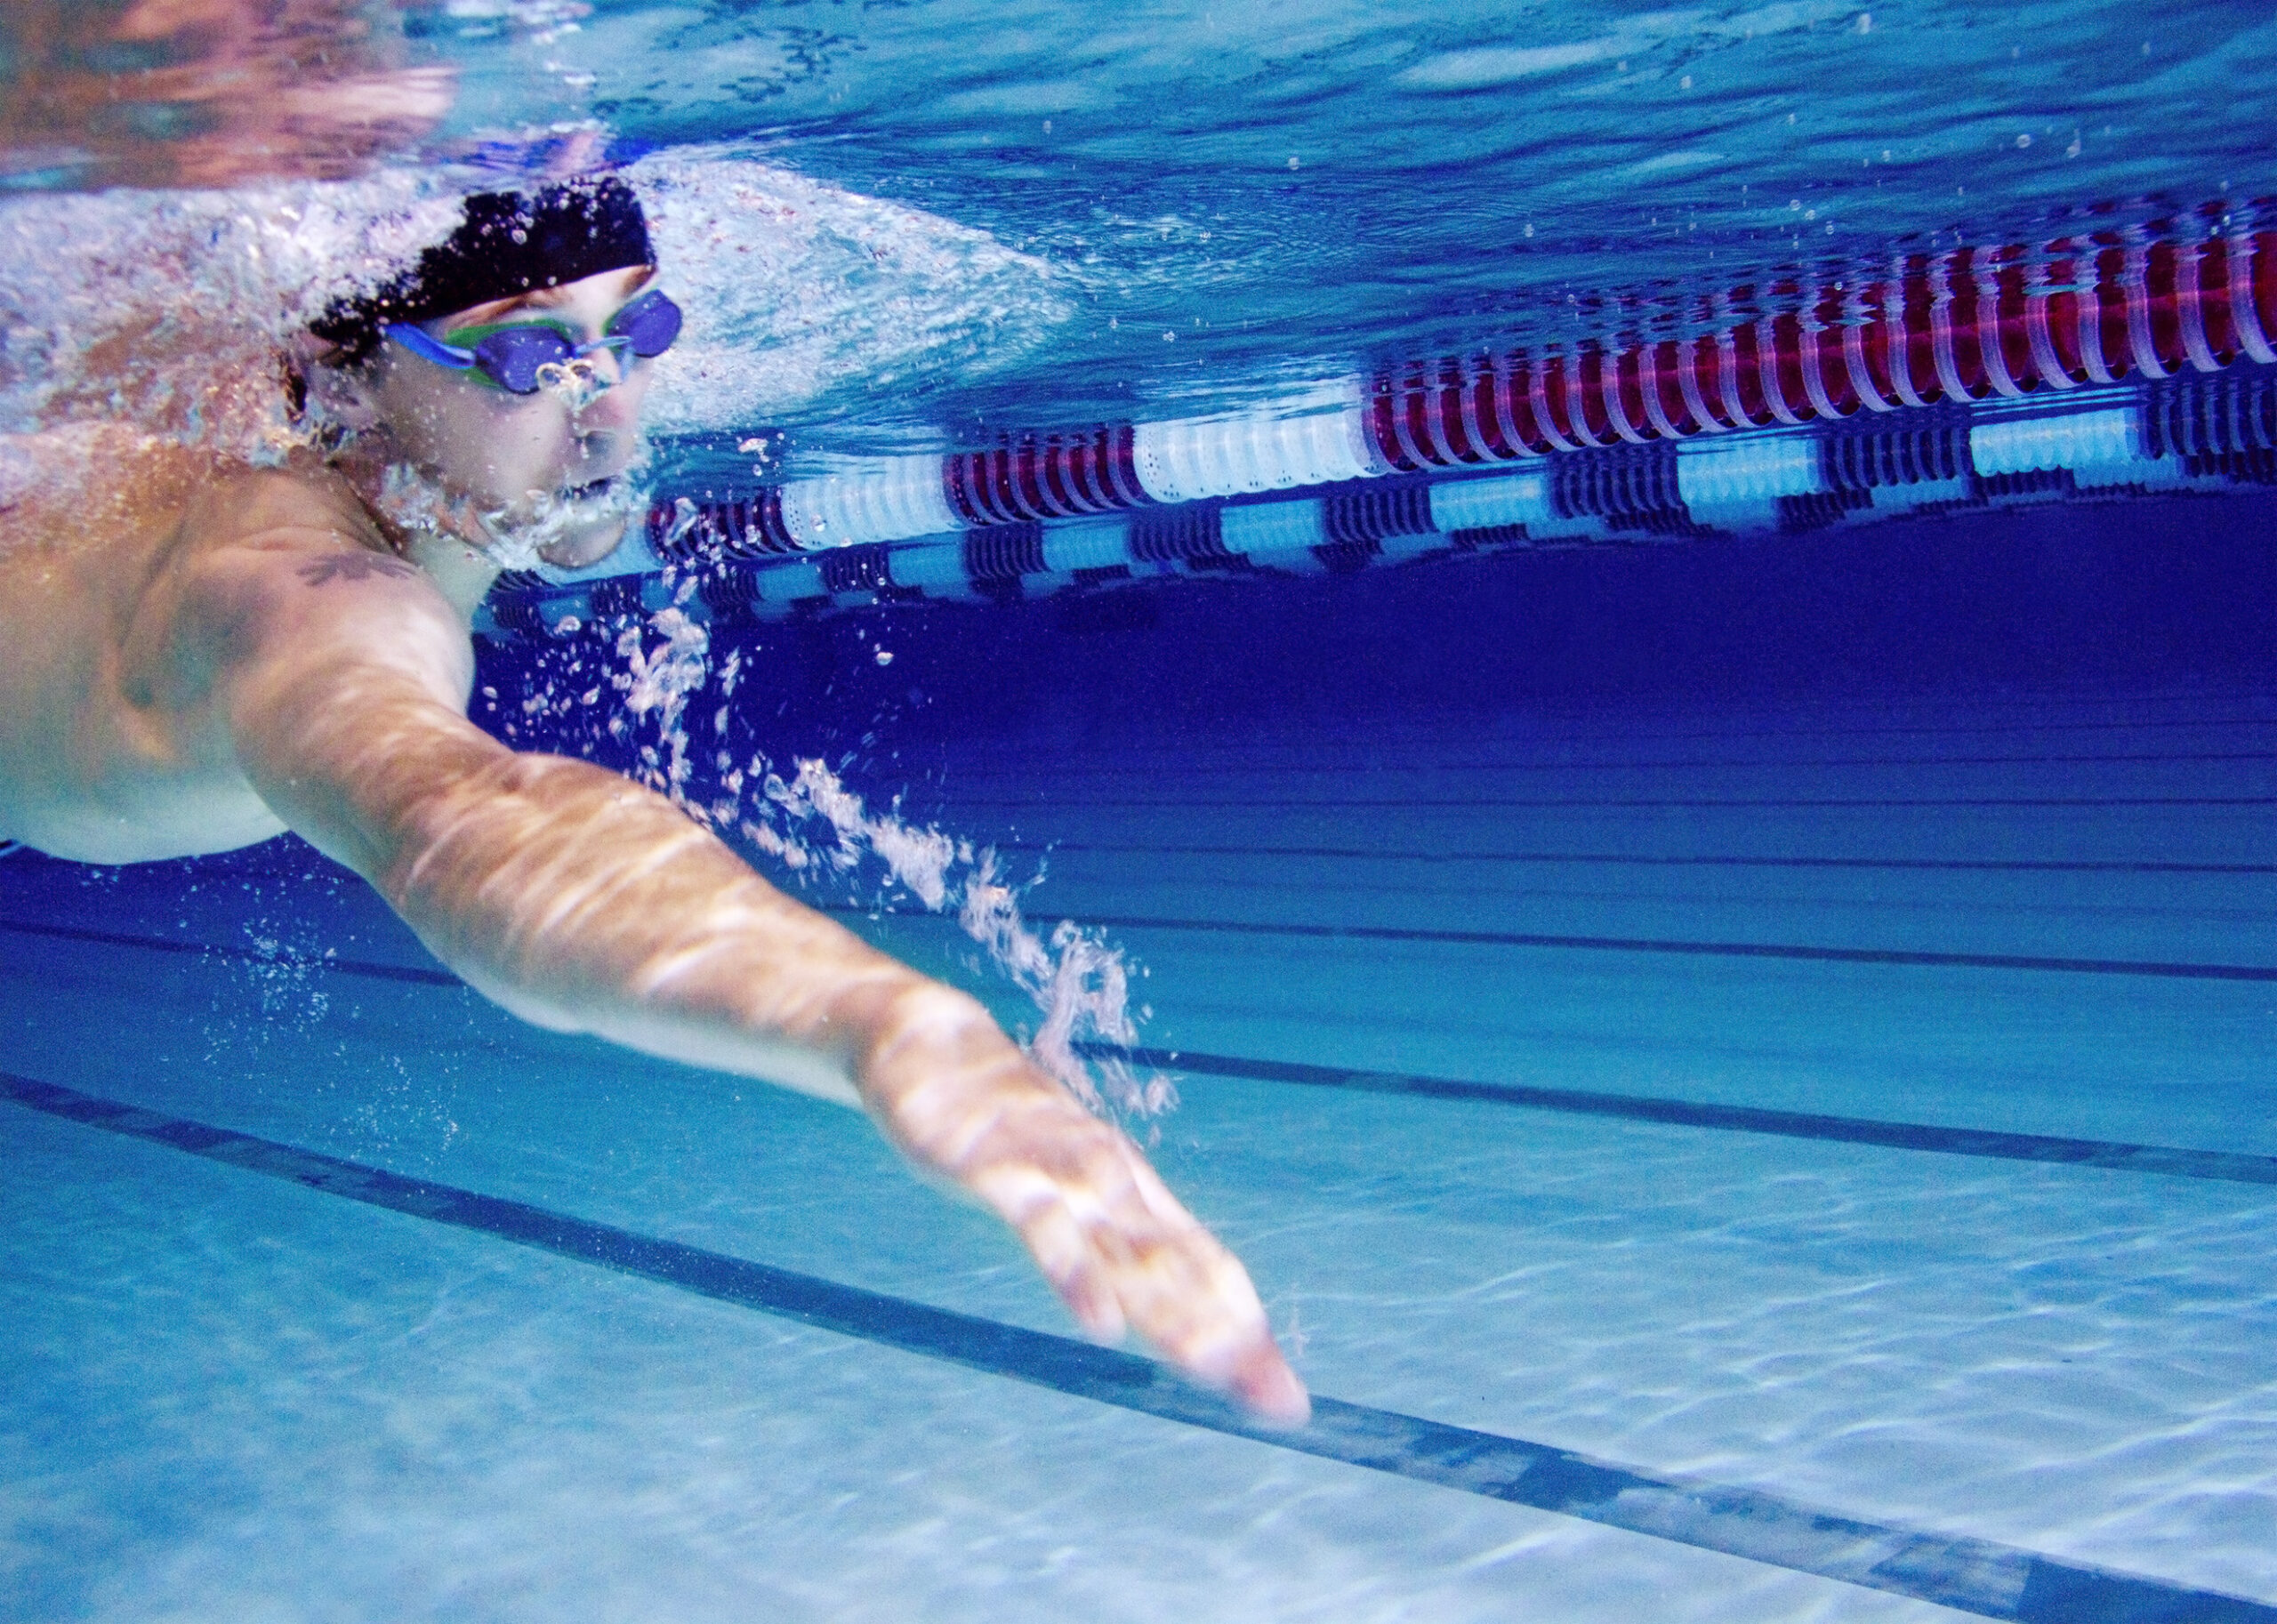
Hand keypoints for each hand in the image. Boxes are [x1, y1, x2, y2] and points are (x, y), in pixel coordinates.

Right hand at [859, 985, 1309, 1424]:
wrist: (930, 1042)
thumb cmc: (1004, 1123)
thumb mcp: (1057, 1188)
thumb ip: (1099, 1244)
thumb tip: (1140, 1305)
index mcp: (1130, 1192)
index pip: (1203, 1266)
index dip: (1244, 1328)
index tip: (1284, 1401)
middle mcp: (1110, 1186)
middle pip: (1178, 1270)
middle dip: (1227, 1334)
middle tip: (1277, 1402)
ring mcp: (1058, 1178)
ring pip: (1124, 1253)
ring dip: (1168, 1311)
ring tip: (1210, 1367)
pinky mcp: (999, 1174)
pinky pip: (1043, 1233)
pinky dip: (1076, 1278)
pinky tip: (1102, 1323)